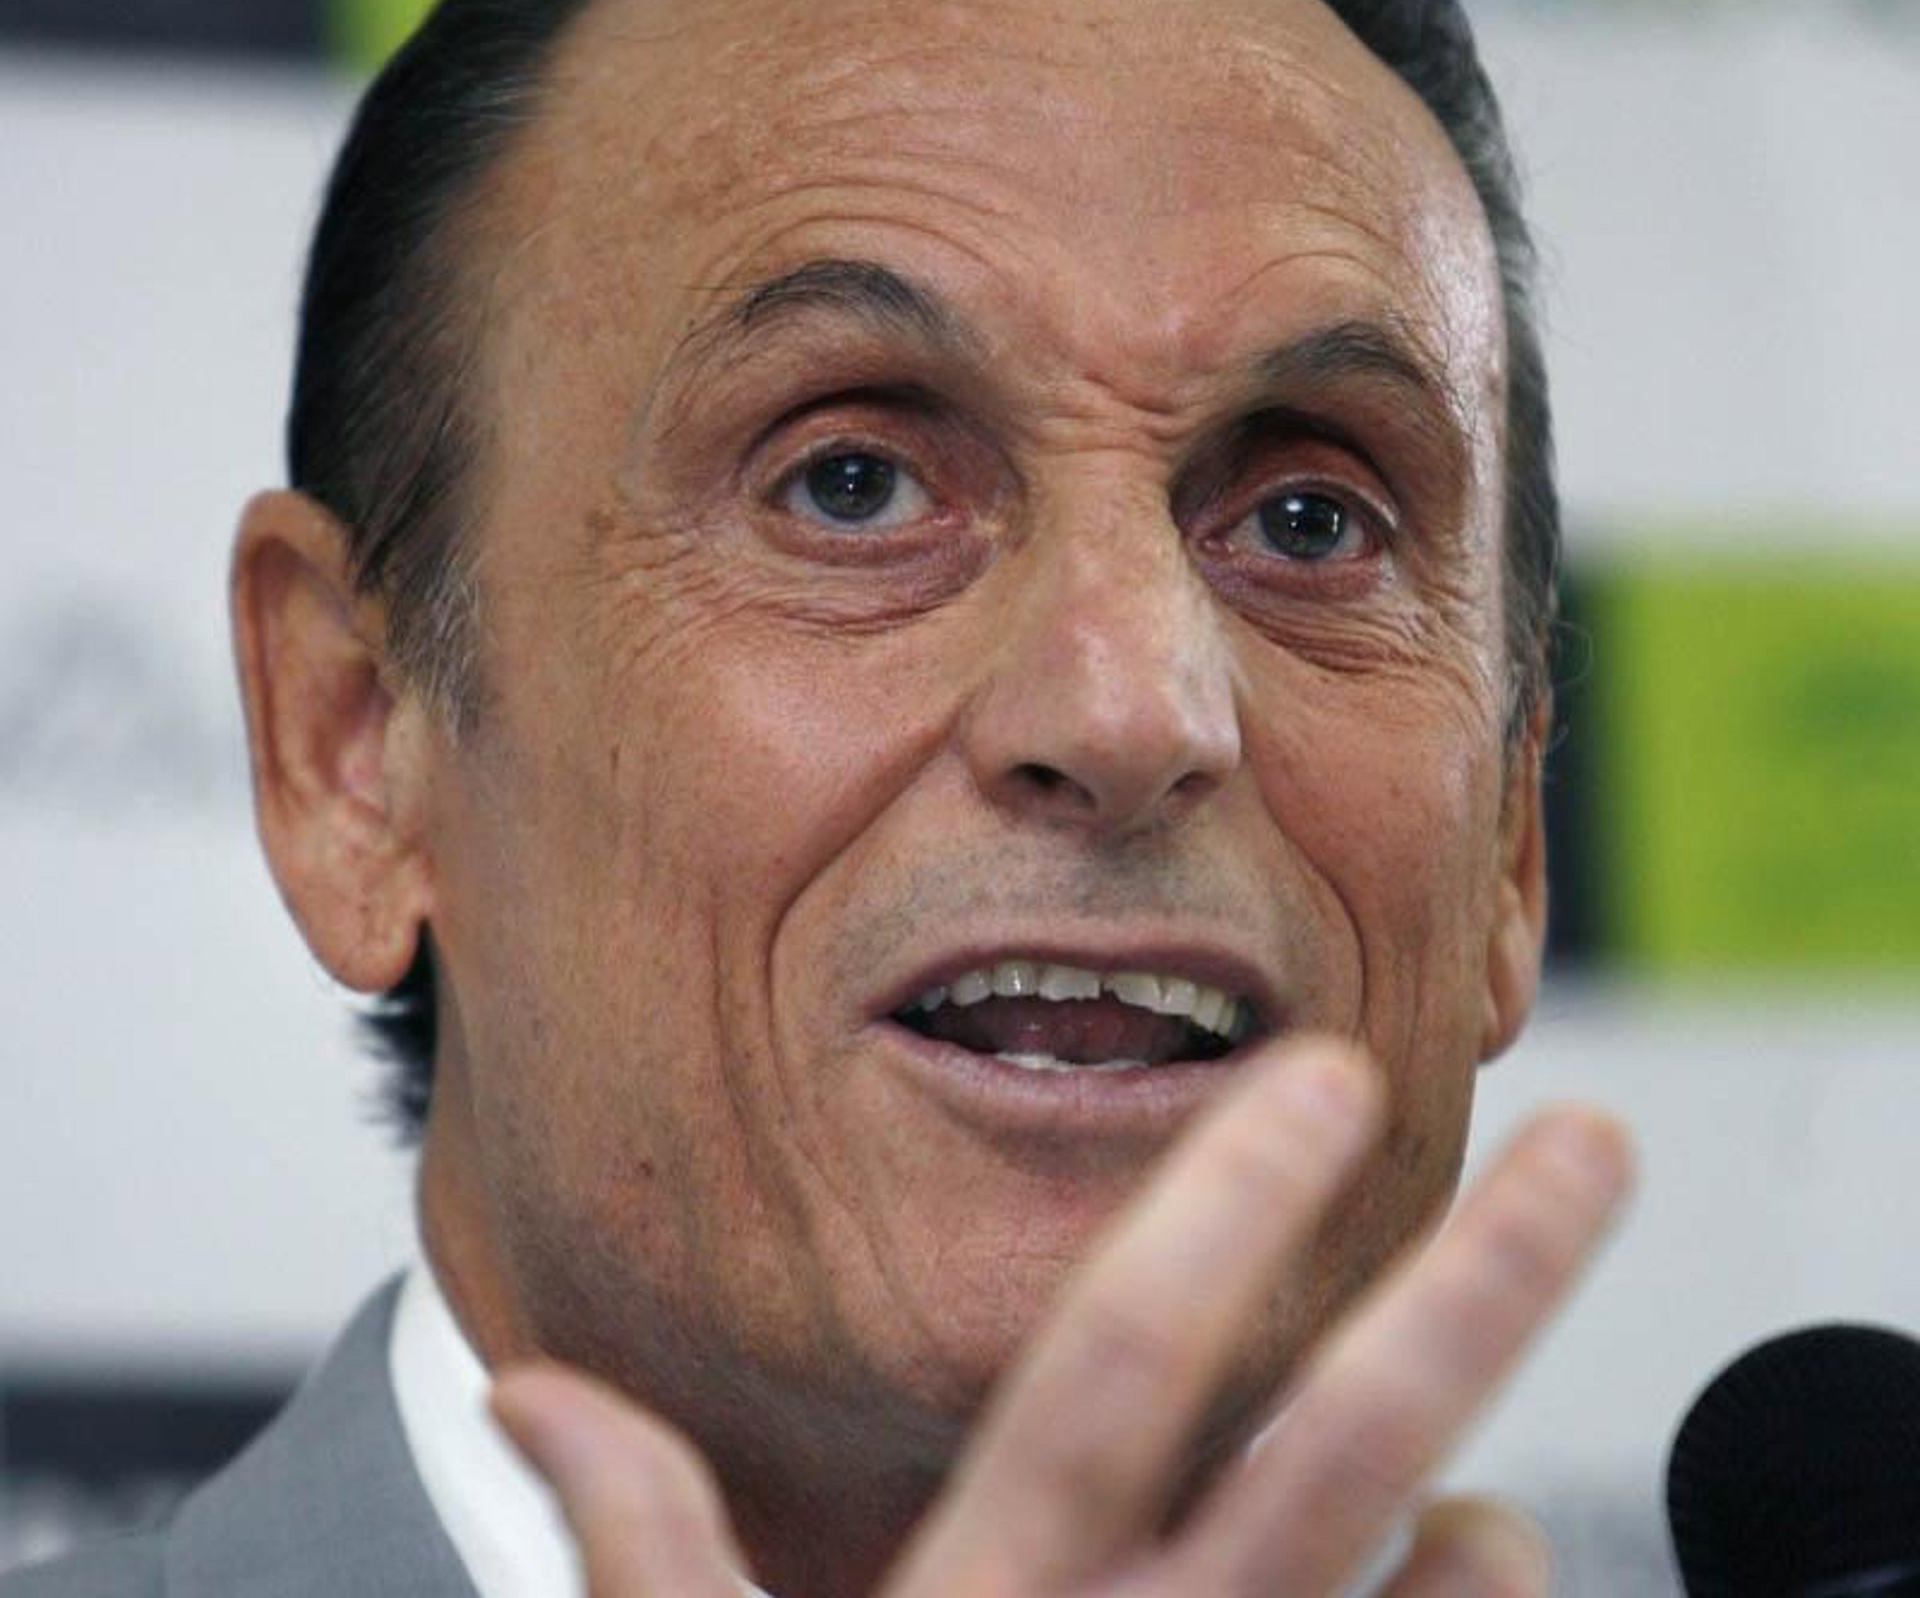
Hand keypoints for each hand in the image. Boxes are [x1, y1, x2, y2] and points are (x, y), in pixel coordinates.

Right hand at [493, 1040, 1631, 1595]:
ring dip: (1485, 1533)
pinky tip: (1462, 1591)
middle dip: (1478, 1283)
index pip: (1121, 1361)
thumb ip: (637, 1547)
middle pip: (1340, 1447)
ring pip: (1431, 1595)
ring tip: (1492, 1512)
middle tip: (1594, 1142)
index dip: (1224, 1209)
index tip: (1326, 1072)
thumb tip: (534, 1382)